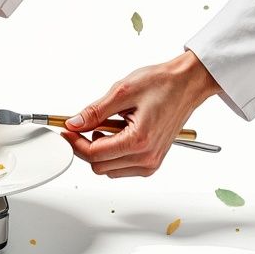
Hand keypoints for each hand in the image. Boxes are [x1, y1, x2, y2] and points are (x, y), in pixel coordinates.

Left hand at [61, 51, 221, 177]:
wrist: (188, 84)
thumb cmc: (163, 84)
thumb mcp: (122, 91)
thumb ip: (95, 112)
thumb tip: (74, 123)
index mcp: (139, 141)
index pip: (94, 154)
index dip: (74, 143)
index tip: (66, 130)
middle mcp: (147, 157)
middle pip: (99, 165)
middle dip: (85, 147)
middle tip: (81, 126)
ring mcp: (151, 162)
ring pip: (108, 169)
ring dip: (99, 151)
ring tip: (105, 125)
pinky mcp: (152, 161)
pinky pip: (121, 167)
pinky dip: (112, 153)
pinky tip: (115, 133)